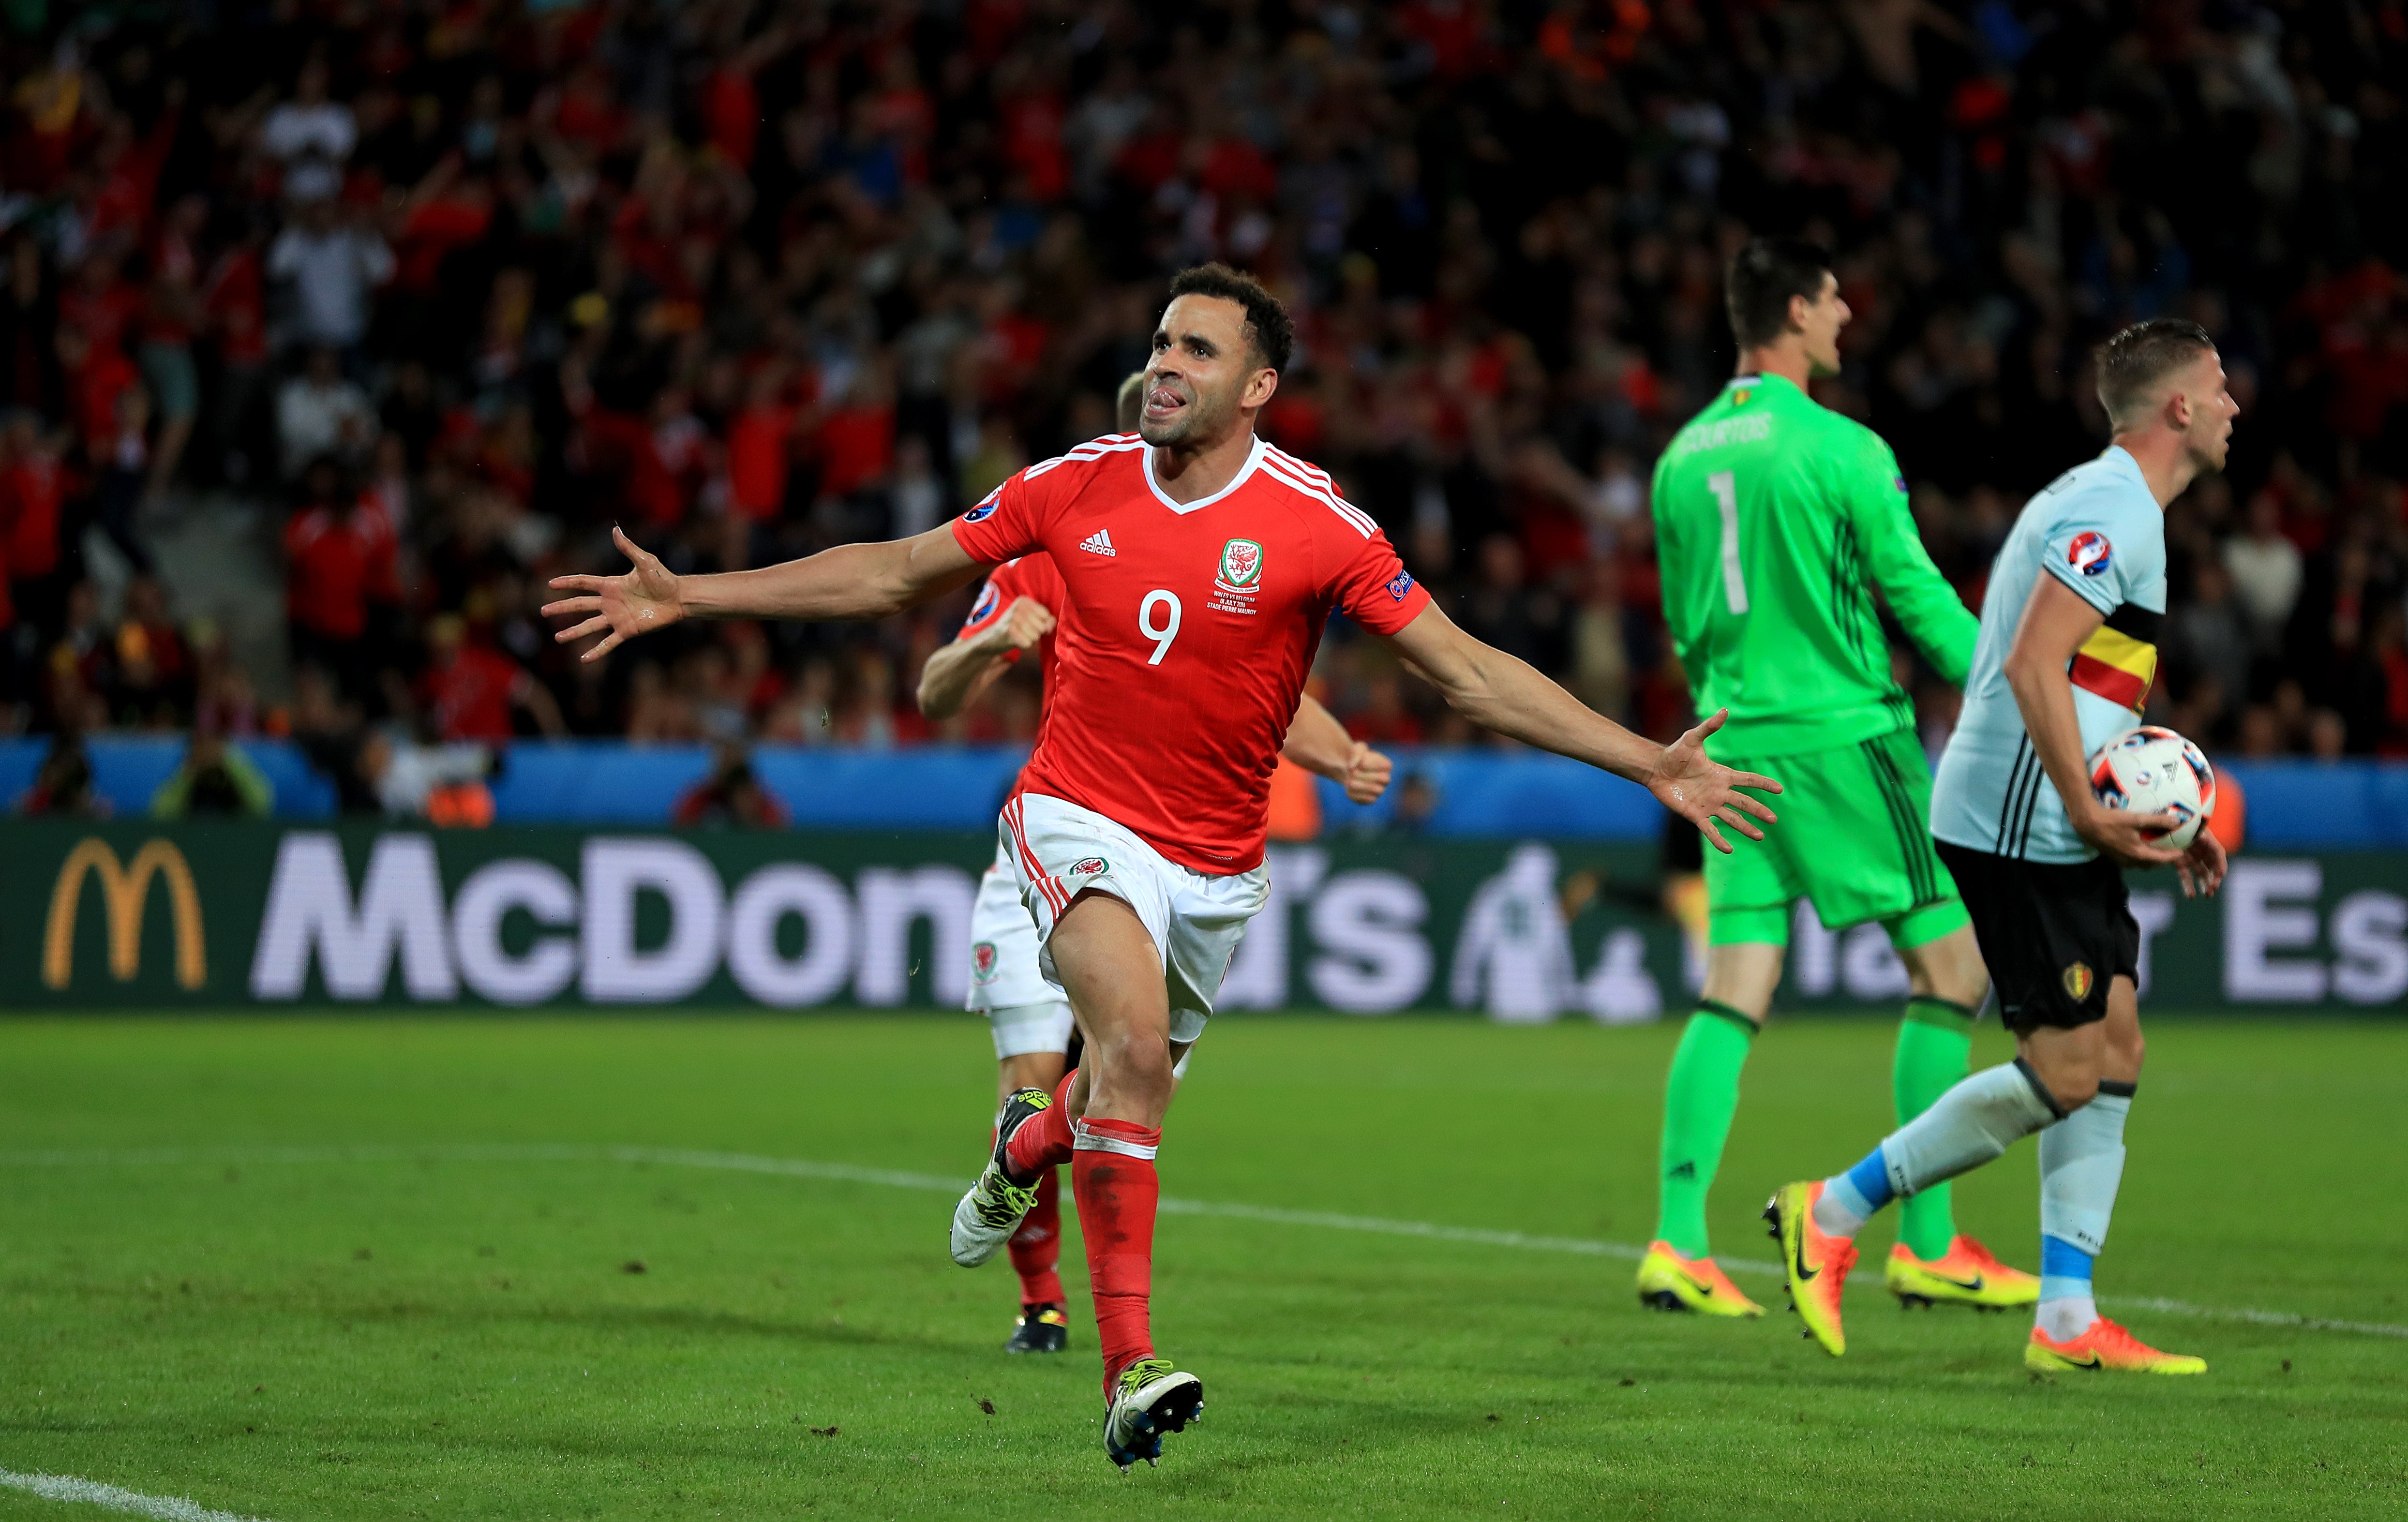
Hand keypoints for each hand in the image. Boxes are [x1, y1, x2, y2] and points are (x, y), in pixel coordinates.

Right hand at [543, 525, 686, 661]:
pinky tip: (584, 659)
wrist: (678, 598)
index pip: (584, 583)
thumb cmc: (663, 578)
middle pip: (580, 605)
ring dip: (573, 632)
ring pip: (590, 626)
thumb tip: (615, 529)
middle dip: (562, 608)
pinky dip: (597, 651)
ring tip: (557, 638)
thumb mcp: (644, 561)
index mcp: (611, 585)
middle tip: (543, 611)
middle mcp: (610, 602)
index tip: (550, 584)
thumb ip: (628, 548)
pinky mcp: (627, 630)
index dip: (568, 583)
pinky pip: (609, 643)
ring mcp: (617, 617)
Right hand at [976, 596, 1055, 655]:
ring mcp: (1013, 618)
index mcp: (1024, 600)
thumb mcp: (1032, 618)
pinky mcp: (1009, 631)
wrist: (992, 637)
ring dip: (1029, 640)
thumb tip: (1049, 627)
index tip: (1030, 624)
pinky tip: (1015, 641)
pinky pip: (1028, 644)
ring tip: (1019, 635)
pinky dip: (1023, 645)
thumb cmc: (1016, 627)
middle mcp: (1018, 607)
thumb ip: (1048, 620)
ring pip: (1036, 636)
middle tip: (1022, 631)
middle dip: (1035, 633)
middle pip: (1042, 627)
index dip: (1042, 624)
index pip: (1046, 615)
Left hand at [1340, 741, 1392, 804]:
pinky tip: (1348, 789)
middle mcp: (1386, 778)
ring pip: (1377, 790)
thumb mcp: (1356, 749)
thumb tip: (1352, 766)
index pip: (1387, 766)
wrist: (1348, 770)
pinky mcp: (1370, 799)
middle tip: (1353, 772)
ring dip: (1362, 786)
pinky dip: (1357, 794)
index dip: (1374, 765)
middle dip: (1368, 776)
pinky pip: (1368, 800)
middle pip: (1385, 779)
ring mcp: (1379, 790)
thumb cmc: (1356, 757)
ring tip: (1350, 782)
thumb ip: (1356, 753)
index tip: (1361, 763)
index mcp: (1386, 765)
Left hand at [1648, 709, 1779, 853]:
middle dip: (1759, 810)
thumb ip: (1708, 728)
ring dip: (1745, 827)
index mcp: (1722, 774)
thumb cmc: (1675, 753)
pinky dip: (1719, 839)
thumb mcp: (1692, 739)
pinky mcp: (1695, 815)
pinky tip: (1729, 849)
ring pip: (1732, 818)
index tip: (1779, 789)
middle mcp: (1719, 791)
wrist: (1656, 769)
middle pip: (1744, 802)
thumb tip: (1724, 710)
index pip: (1748, 780)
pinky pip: (1710, 829)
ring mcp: (1709, 805)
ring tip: (1760, 837)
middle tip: (1773, 820)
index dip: (1763, 784)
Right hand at [2072, 802, 2186, 868]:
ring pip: (2140, 864)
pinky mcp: (2113, 857)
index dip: (2173, 856)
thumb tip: (2177, 822)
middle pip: (2151, 865)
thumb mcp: (2136, 819)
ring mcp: (2120, 860)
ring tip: (2154, 850)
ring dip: (2150, 860)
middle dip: (2162, 860)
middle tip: (2169, 851)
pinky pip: (2131, 861)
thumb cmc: (2113, 821)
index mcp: (2138, 853)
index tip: (2182, 852)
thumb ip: (2157, 821)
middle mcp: (2130, 861)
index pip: (2161, 859)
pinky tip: (2137, 847)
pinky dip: (2139, 857)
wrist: (2088, 824)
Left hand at [2174, 823, 2226, 898]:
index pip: (2217, 852)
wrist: (2158, 822)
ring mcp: (2191, 856)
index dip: (2220, 863)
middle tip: (2214, 888)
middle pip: (2212, 864)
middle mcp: (2200, 848)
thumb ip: (2193, 831)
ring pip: (2201, 872)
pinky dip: (2188, 885)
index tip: (2221, 874)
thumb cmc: (2172, 821)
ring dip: (2206, 883)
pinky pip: (2186, 876)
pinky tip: (2191, 896)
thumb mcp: (2183, 824)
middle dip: (2215, 877)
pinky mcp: (2180, 863)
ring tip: (2208, 895)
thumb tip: (2203, 838)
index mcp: (2204, 838)